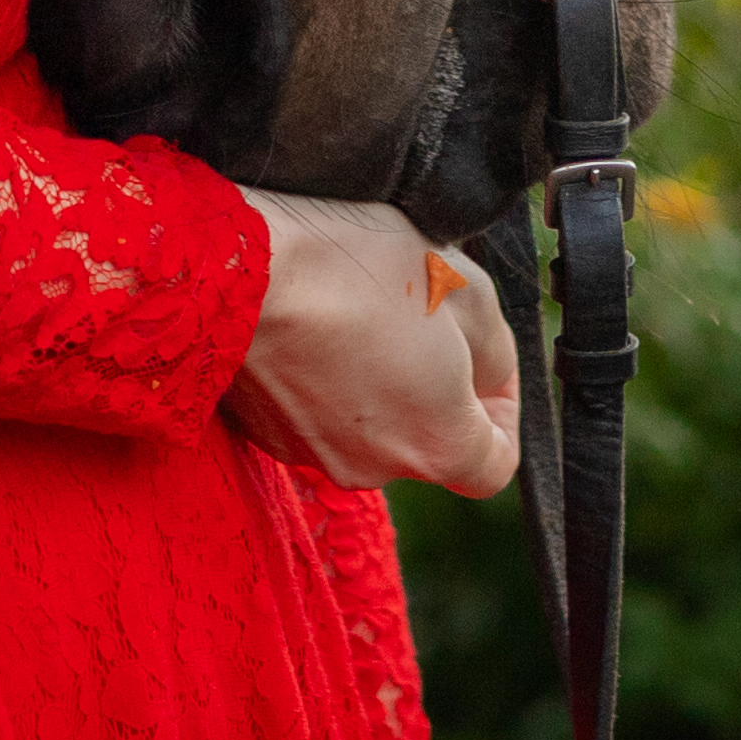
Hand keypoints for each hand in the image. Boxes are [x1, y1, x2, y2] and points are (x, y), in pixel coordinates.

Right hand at [227, 189, 522, 496]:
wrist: (238, 271)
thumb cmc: (354, 270)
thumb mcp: (463, 287)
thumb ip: (493, 349)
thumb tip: (482, 376)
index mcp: (438, 444)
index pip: (494, 465)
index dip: (502, 412)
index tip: (485, 364)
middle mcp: (377, 470)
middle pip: (426, 439)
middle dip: (434, 384)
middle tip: (418, 314)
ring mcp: (315, 457)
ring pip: (368, 425)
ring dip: (376, 379)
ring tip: (360, 309)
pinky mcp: (265, 435)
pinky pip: (314, 414)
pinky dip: (323, 379)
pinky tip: (315, 323)